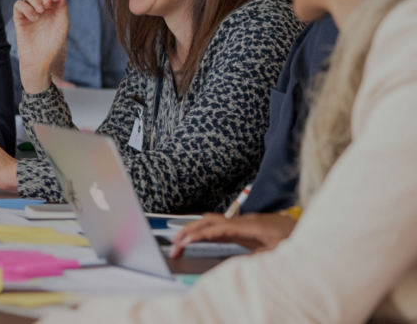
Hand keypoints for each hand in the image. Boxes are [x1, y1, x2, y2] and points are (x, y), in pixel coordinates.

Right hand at [13, 0, 68, 93]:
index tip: (56, 0)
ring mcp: (28, 12)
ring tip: (40, 12)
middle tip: (48, 6)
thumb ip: (63, 8)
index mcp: (51, 7)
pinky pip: (18, 5)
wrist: (40, 60)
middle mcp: (40, 7)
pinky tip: (33, 18)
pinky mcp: (19, 18)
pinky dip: (26, 8)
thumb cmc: (53, 44)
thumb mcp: (62, 25)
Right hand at [169, 212, 296, 258]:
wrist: (310, 230)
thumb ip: (257, 258)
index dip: (200, 234)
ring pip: (212, 221)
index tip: (184, 241)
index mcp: (250, 226)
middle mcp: (243, 221)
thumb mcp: (279, 253)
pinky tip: (198, 237)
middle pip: (210, 221)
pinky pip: (219, 226)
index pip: (218, 228)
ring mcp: (243, 223)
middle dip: (189, 230)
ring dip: (195, 229)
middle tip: (174, 244)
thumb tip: (235, 263)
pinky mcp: (245, 228)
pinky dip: (204, 231)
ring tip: (179, 241)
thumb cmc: (296, 239)